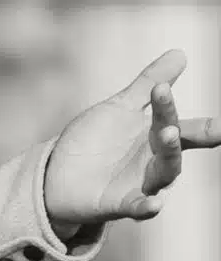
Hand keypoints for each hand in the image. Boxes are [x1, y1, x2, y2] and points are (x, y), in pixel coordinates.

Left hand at [43, 49, 220, 231]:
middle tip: (171, 121)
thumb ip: (149, 85)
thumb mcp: (121, 108)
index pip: (178, 124)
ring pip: (161, 173)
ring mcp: (139, 184)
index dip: (188, 117)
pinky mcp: (118, 204)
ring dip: (167, 158)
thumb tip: (181, 53)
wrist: (61, 175)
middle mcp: (153, 161)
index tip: (200, 109)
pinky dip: (146, 206)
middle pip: (170, 147)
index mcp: (154, 136)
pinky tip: (154, 204)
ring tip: (167, 137)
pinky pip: (136, 207)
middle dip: (174, 133)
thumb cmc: (96, 141)